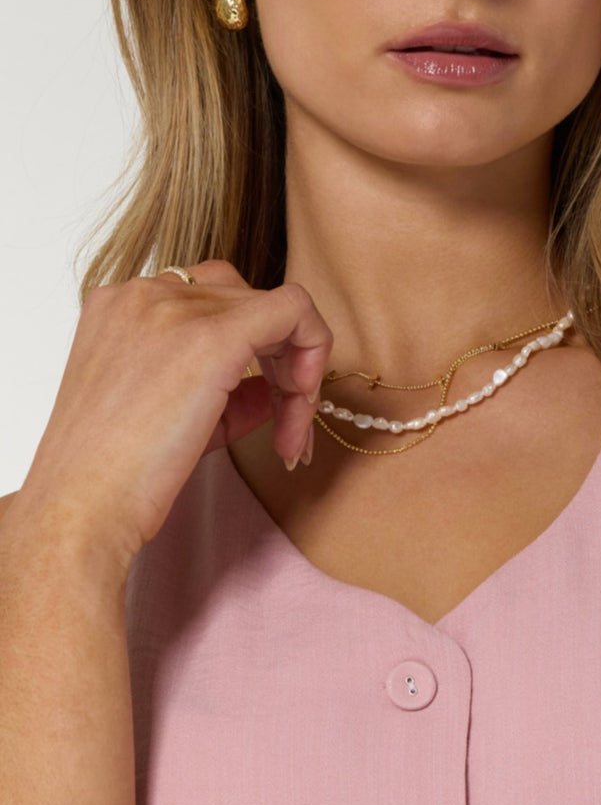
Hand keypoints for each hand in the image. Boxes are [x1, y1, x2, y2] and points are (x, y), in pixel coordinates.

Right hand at [15, 260, 332, 572]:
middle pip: (247, 300)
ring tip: (290, 435)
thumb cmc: (113, 478)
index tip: (265, 405)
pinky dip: (314, 351)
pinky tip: (299, 411)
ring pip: (276, 307)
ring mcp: (175, 307)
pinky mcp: (213, 335)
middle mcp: (145, 292)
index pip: (214, 299)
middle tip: (289, 427)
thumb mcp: (166, 414)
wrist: (82, 512)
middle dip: (280, 361)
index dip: (251, 348)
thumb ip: (220, 389)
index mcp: (122, 305)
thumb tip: (272, 391)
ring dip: (298, 370)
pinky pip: (295, 311)